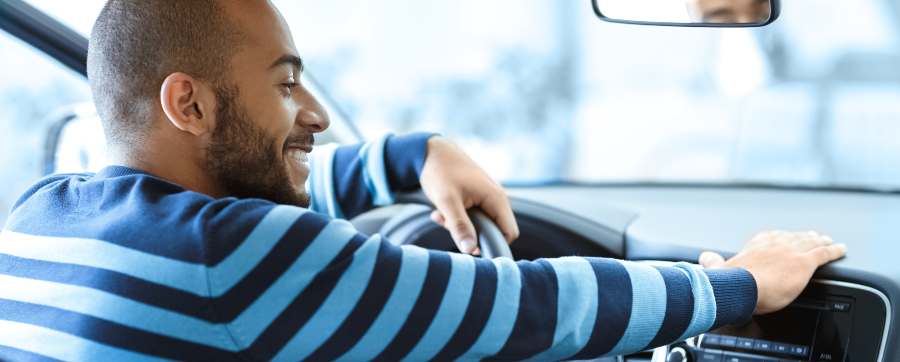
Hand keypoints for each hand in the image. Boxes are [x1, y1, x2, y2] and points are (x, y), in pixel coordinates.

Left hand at [419, 137, 518, 253]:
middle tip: (448, 227)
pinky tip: (440, 211)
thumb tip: (470, 250)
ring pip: (480, 224)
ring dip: (460, 226)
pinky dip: (457, 218)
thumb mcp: (447, 201)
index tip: (470, 249)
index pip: (509, 233)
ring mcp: (487, 197)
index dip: (494, 245)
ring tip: (440, 216)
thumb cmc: (440, 171)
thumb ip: (459, 226)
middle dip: (471, 234)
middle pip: (493, 230)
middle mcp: (496, 198)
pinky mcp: (476, 197)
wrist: (431, 151)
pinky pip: (472, 216)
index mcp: (496, 198)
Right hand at [699, 231, 846, 314]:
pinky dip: (834, 250)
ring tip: (828, 240)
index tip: (784, 237)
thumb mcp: (719, 269)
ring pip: (811, 242)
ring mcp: (791, 251)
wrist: (742, 287)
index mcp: (756, 245)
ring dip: (821, 241)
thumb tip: (702, 257)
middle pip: (794, 237)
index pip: (772, 237)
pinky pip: (824, 254)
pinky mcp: (804, 262)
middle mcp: (775, 243)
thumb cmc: (731, 282)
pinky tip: (841, 249)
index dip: (781, 237)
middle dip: (804, 236)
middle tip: (814, 235)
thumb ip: (712, 261)